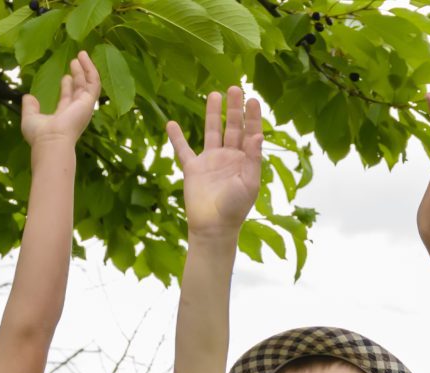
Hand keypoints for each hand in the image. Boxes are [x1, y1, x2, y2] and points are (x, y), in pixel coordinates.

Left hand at [22, 52, 100, 147]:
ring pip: (89, 84)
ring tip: (81, 54)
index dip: (67, 86)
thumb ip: (30, 107)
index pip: (69, 98)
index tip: (65, 75)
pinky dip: (90, 69)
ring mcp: (84, 106)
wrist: (50, 140)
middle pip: (80, 89)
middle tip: (75, 61)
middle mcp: (76, 111)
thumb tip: (28, 97)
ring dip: (86, 69)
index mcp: (65, 116)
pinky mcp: (89, 101)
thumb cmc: (40, 135)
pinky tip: (84, 58)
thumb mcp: (30, 118)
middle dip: (79, 75)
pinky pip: (93, 82)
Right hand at [167, 87, 262, 236]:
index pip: (250, 133)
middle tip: (236, 87)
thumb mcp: (249, 183)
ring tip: (214, 94)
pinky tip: (171, 123)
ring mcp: (210, 161)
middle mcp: (229, 157)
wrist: (213, 227)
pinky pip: (183, 150)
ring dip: (213, 114)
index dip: (253, 117)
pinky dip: (177, 137)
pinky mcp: (193, 168)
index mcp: (245, 160)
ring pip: (212, 131)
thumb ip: (253, 158)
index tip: (253, 100)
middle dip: (234, 108)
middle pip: (233, 127)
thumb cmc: (235, 208)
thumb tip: (259, 135)